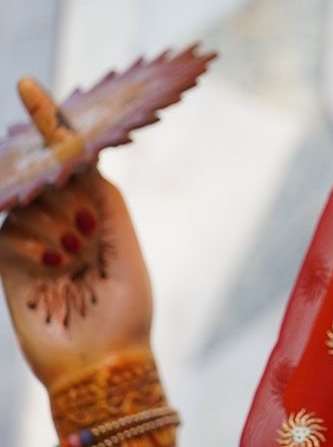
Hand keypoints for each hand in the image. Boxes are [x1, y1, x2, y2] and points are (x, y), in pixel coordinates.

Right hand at [0, 168, 153, 389]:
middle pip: (52, 185)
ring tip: (70, 257)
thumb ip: (111, 207)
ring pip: (28, 206)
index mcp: (101, 228)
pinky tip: (51, 263)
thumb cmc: (126, 313)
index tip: (76, 159)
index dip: (76, 166)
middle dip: (66, 201)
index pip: (81, 180)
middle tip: (82, 233)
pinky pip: (6, 235)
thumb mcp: (128, 255)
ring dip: (50, 225)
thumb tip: (89, 162)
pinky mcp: (12, 272)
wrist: (98, 364)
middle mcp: (69, 234)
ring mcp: (39, 251)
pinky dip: (26, 241)